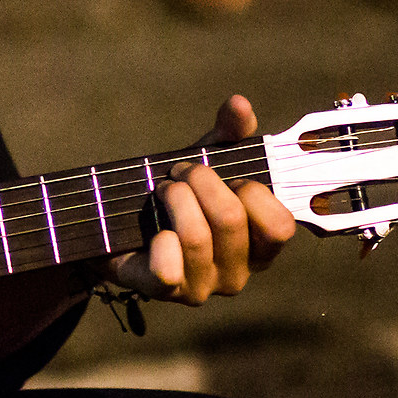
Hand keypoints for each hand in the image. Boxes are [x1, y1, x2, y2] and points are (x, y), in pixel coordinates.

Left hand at [101, 96, 294, 303]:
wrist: (118, 224)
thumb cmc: (179, 195)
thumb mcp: (207, 160)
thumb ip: (229, 134)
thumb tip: (239, 104)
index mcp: (258, 244)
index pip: (280, 227)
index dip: (253, 192)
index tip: (229, 174)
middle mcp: (237, 271)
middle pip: (231, 220)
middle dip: (201, 181)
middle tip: (179, 171)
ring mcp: (203, 287)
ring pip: (197, 237)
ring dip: (174, 200)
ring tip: (162, 190)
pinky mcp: (165, 292)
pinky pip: (168, 270)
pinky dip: (160, 243)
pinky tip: (154, 231)